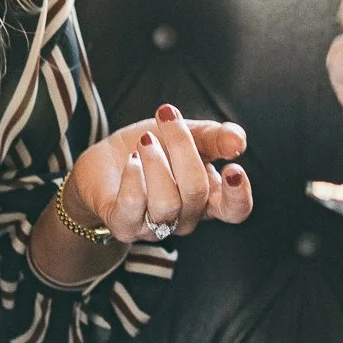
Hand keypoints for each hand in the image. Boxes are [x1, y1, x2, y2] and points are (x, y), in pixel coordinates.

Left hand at [64, 104, 254, 241]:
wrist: (103, 163)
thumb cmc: (150, 149)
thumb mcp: (186, 134)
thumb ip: (215, 137)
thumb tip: (239, 140)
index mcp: (207, 198)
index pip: (234, 211)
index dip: (238, 195)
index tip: (232, 168)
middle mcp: (184, 217)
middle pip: (196, 192)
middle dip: (183, 148)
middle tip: (167, 116)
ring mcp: (154, 226)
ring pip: (167, 202)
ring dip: (156, 162)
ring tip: (145, 140)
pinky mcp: (124, 224)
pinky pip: (133, 206)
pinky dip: (134, 177)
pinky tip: (131, 160)